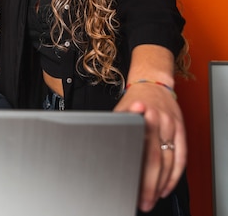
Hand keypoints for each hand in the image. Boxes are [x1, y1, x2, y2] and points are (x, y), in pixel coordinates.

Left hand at [114, 82, 185, 212]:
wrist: (152, 84)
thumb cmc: (133, 100)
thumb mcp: (119, 111)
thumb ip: (116, 128)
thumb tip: (103, 145)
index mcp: (140, 117)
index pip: (139, 151)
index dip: (135, 172)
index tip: (129, 186)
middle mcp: (158, 122)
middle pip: (155, 160)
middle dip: (149, 185)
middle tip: (142, 201)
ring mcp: (172, 127)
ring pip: (170, 162)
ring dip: (161, 184)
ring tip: (152, 198)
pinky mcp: (182, 131)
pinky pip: (182, 158)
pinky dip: (175, 176)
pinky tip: (166, 187)